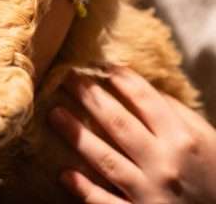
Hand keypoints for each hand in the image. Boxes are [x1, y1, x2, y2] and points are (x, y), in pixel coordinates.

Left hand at [48, 66, 215, 202]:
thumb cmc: (214, 175)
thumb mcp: (206, 140)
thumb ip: (176, 114)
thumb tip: (139, 88)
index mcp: (181, 139)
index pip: (144, 99)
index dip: (119, 77)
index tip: (97, 63)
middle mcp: (164, 163)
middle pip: (118, 123)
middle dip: (89, 97)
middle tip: (65, 77)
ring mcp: (151, 194)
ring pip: (106, 160)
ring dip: (77, 136)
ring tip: (54, 114)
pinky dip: (85, 190)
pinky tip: (64, 174)